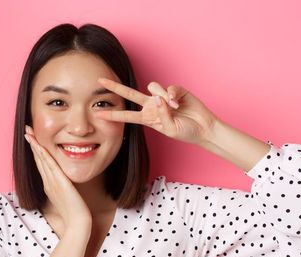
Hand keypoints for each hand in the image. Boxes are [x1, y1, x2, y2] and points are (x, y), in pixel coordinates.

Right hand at [24, 125, 91, 233]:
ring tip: (29, 133)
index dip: (36, 151)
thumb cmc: (74, 214)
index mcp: (49, 185)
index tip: (32, 139)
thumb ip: (64, 189)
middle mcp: (48, 182)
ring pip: (41, 160)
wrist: (77, 223)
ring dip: (35, 146)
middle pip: (38, 159)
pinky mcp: (59, 183)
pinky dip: (43, 155)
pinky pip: (50, 166)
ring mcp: (52, 182)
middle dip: (32, 144)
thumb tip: (65, 184)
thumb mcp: (67, 198)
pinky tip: (39, 145)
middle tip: (27, 130)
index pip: (41, 164)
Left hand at [93, 78, 218, 145]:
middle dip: (115, 87)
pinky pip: (168, 87)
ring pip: (153, 88)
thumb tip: (158, 98)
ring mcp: (163, 97)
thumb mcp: (170, 129)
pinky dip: (173, 95)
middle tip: (100, 81)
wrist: (203, 127)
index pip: (126, 115)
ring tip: (174, 107)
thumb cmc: (186, 131)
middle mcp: (152, 105)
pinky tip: (179, 103)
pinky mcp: (175, 90)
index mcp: (147, 118)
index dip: (112, 114)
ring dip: (163, 97)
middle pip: (129, 94)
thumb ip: (162, 115)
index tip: (97, 114)